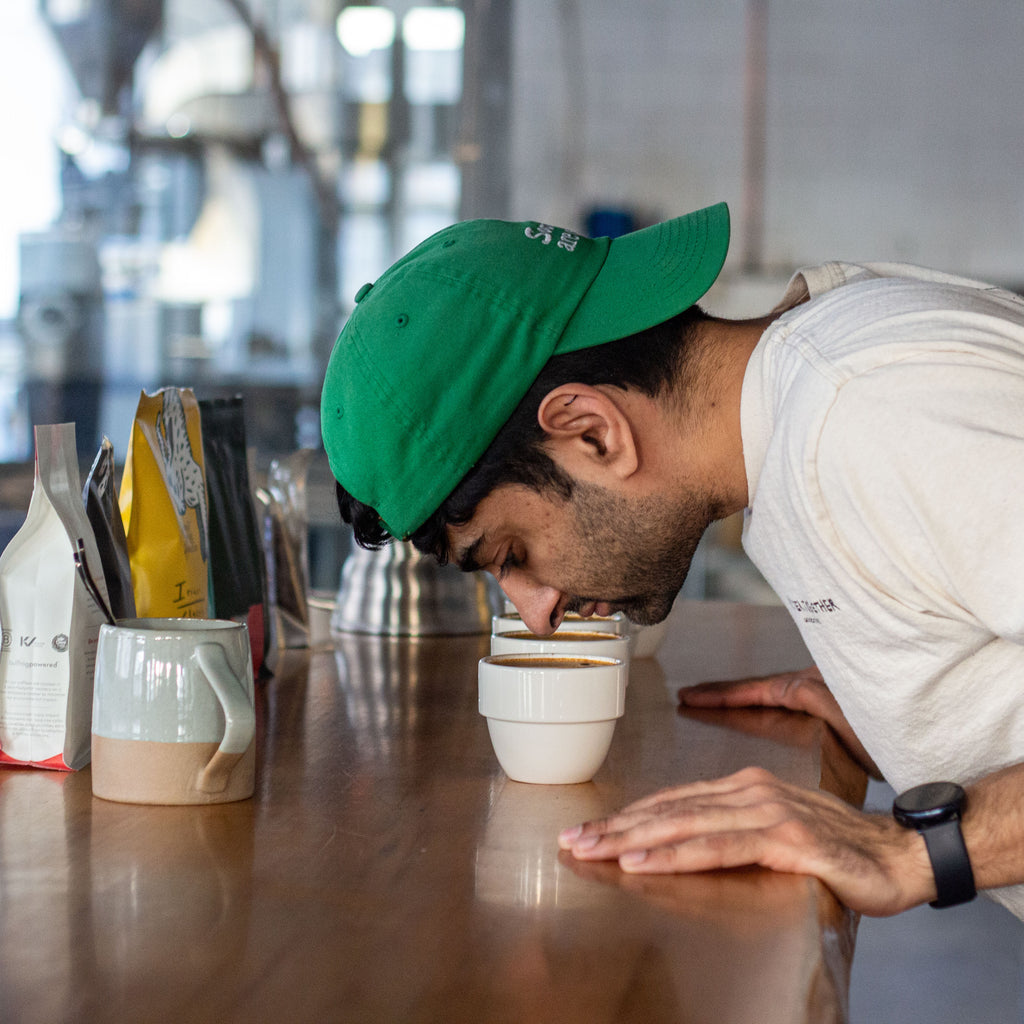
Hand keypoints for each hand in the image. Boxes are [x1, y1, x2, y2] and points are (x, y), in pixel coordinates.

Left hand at [558, 766, 934, 916]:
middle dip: (615, 827)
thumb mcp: (775, 831)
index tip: (588, 830)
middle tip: (572, 840)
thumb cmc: (838, 848)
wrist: (900, 854)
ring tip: (593, 851)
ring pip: (684, 824)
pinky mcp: (785, 839)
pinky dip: (676, 853)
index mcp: (743, 787)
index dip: (627, 816)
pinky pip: (719, 847)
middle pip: (668, 810)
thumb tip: (684, 842)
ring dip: (632, 839)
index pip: (672, 801)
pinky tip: (644, 863)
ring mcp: (767, 811)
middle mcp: (749, 791)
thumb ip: (732, 831)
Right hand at [678, 666, 881, 778]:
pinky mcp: (837, 697)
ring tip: (716, 701)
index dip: (720, 694)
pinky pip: (790, 696)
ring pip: (775, 690)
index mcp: (815, 687)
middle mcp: (818, 680)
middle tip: (690, 695)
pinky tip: (760, 709)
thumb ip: (818, 700)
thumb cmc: (901, 737)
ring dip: (745, 695)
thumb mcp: (856, 722)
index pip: (756, 689)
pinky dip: (766, 700)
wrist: (937, 737)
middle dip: (724, 692)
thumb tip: (791, 688)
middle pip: (761, 685)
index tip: (690, 698)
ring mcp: (827, 687)